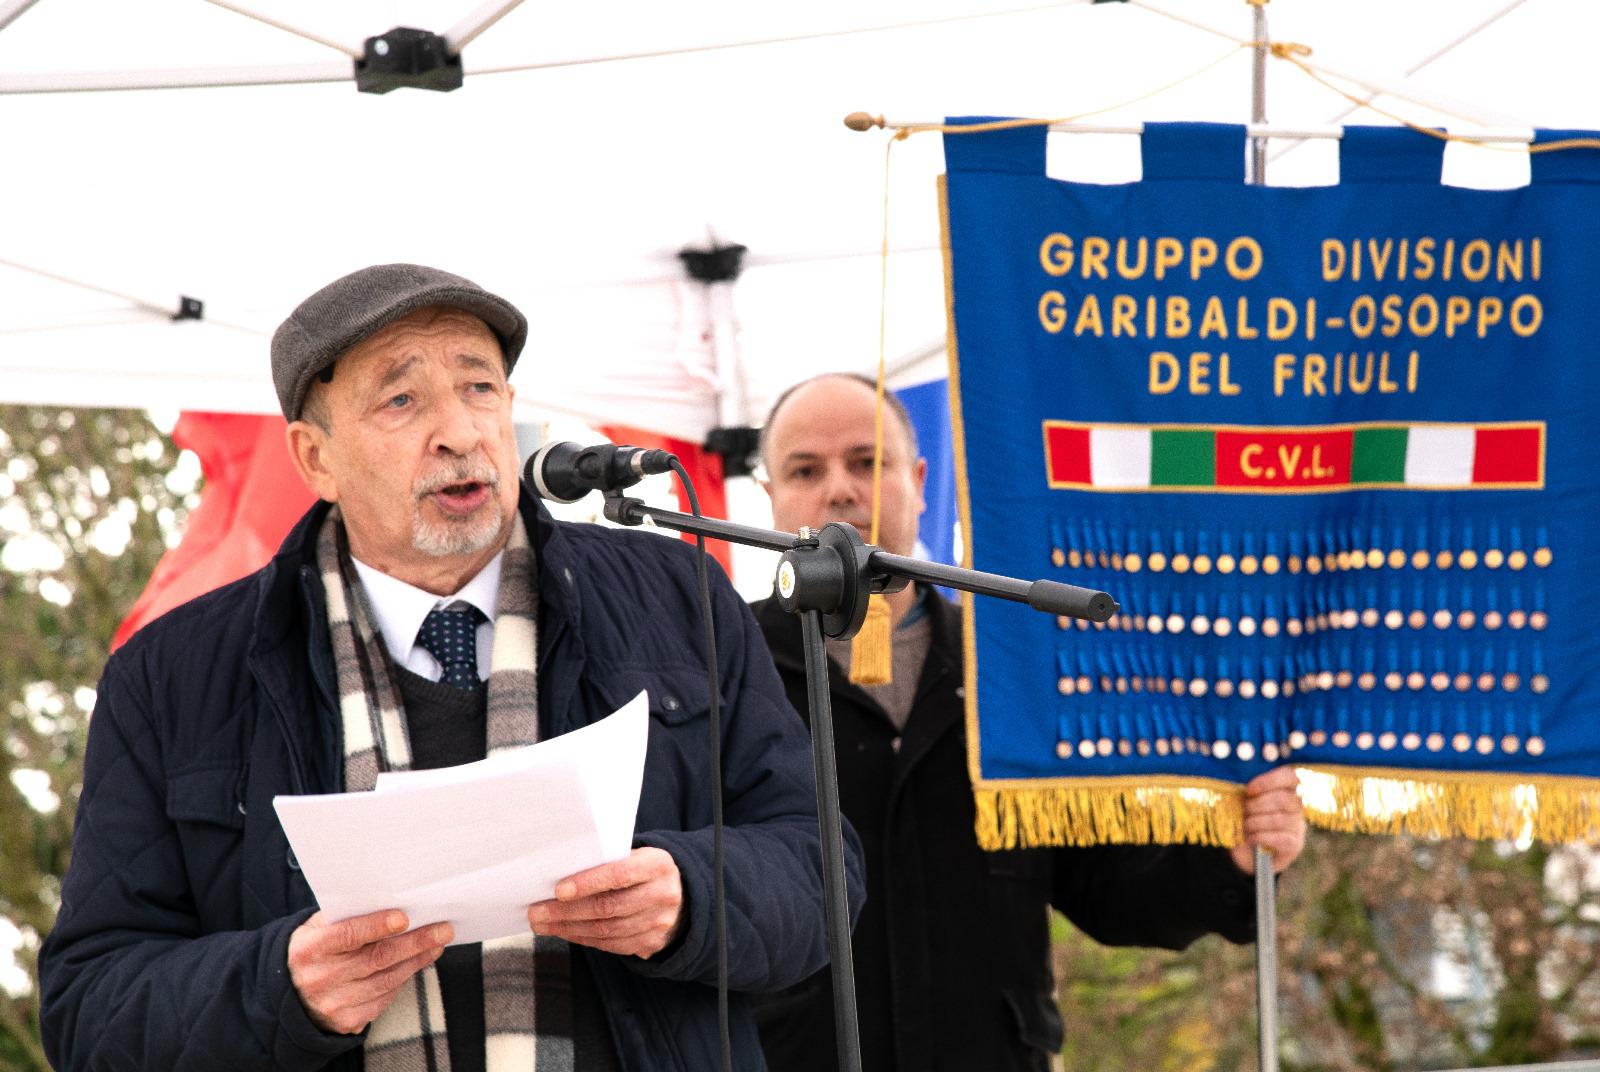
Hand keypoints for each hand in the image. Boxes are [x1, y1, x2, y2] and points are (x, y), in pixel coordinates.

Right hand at [288, 909, 452, 1034]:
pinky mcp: (347, 1020)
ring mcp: (334, 1003)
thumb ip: (348, 915)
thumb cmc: (315, 948)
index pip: (347, 936)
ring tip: (437, 944)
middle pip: (376, 959)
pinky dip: (404, 979)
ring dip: (417, 961)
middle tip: (443, 930)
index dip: (376, 926)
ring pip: (386, 980)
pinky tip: (416, 964)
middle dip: (415, 943)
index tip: (404, 918)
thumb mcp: (318, 927)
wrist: (290, 992)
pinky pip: (384, 998)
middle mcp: (320, 979)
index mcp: (310, 949)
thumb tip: (394, 902)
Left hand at [528, 847, 683, 957]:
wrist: (685, 894)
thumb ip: (608, 862)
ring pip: (606, 930)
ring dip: (569, 928)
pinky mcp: (652, 943)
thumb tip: (560, 876)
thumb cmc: (645, 870)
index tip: (558, 890)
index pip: (619, 875)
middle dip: (566, 911)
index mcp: (657, 865)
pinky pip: (611, 945)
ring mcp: (659, 922)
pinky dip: (584, 939)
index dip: (588, 883)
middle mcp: (662, 895)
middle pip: (608, 907)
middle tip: (536, 912)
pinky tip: (565, 932)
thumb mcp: (637, 856)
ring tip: (543, 924)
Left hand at [1230, 767, 1306, 875]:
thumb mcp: (1241, 805)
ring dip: (1256, 823)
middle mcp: (1296, 808)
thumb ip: (1244, 794)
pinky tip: (1251, 838)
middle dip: (1258, 805)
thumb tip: (1239, 788)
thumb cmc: (1244, 823)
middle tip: (1245, 811)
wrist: (1247, 854)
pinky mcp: (1295, 845)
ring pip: (1281, 820)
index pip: (1290, 777)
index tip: (1250, 790)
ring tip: (1245, 826)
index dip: (1270, 781)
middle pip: (1285, 799)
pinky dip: (1261, 837)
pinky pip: (1281, 838)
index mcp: (1285, 790)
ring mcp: (1298, 827)